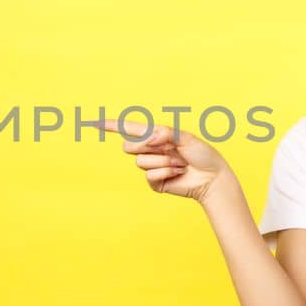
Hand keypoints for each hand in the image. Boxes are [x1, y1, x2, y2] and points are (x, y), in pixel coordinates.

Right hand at [96, 118, 230, 203]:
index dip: (110, 126)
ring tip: (180, 163)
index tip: (92, 123)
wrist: (212, 177)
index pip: (129, 129)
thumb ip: (165, 133)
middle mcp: (151, 150)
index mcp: (156, 136)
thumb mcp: (186, 137)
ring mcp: (152, 167)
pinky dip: (165, 172)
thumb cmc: (203, 154)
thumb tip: (149, 138)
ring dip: (164, 161)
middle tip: (170, 149)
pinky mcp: (155, 183)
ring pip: (141, 162)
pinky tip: (178, 172)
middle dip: (146, 146)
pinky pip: (149, 176)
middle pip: (128, 147)